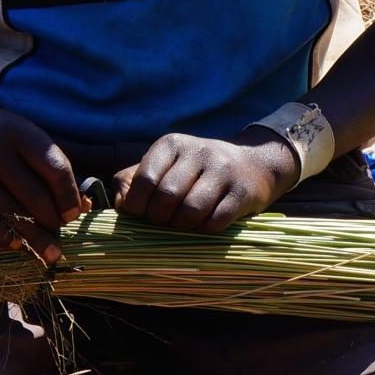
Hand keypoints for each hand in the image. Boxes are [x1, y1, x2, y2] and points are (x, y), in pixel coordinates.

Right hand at [0, 97, 85, 264]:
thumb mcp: (23, 138)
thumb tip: (83, 208)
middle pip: (33, 195)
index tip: (74, 214)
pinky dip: (1, 237)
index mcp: (18, 130)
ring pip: (8, 212)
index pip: (55, 168)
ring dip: (33, 237)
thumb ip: (51, 168)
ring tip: (48, 253)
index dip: (69, 196)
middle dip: (51, 221)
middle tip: (60, 238)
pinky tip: (17, 246)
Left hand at [112, 129, 299, 233]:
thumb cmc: (197, 170)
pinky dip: (205, 229)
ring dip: (182, 226)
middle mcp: (198, 151)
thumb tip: (121, 204)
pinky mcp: (242, 192)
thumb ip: (134, 179)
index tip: (142, 214)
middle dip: (160, 218)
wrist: (253, 164)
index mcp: (172, 144)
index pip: (144, 179)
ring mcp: (223, 171)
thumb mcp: (165, 165)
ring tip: (183, 225)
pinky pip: (216, 220)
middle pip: (167, 197)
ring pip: (191, 210)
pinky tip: (205, 224)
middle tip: (164, 222)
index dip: (138, 205)